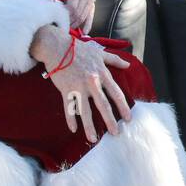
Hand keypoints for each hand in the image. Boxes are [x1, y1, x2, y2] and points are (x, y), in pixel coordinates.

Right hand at [31, 26, 132, 142]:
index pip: (116, 94)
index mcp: (102, 74)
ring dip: (89, 126)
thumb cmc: (78, 48)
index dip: (123, 107)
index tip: (128, 118)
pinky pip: (68, 108)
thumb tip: (127, 65)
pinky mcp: (65, 89)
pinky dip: (70, 119)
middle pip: (103, 105)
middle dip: (110, 121)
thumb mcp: (99, 52)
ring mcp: (78, 87)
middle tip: (116, 133)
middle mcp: (92, 82)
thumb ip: (114, 60)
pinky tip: (73, 130)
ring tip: (93, 139)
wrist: (57, 46)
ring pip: (85, 111)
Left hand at [56, 0, 94, 33]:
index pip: (72, 6)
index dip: (66, 15)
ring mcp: (90, 0)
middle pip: (78, 12)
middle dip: (70, 21)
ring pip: (83, 16)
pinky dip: (87, 25)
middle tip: (63, 27)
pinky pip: (90, 17)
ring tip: (69, 29)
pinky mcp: (93, 5)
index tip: (59, 19)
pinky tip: (84, 32)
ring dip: (76, 24)